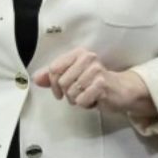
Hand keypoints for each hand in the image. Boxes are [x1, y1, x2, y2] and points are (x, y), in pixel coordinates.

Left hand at [33, 47, 157, 116]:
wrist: (121, 89)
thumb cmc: (95, 82)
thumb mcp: (73, 76)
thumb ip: (53, 76)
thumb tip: (36, 78)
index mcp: (78, 53)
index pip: (53, 69)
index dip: (53, 84)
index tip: (59, 91)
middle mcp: (87, 58)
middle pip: (61, 82)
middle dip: (67, 93)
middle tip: (78, 93)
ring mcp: (95, 70)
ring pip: (71, 92)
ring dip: (77, 99)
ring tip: (87, 94)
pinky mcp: (102, 84)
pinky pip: (81, 100)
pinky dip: (86, 104)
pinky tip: (94, 99)